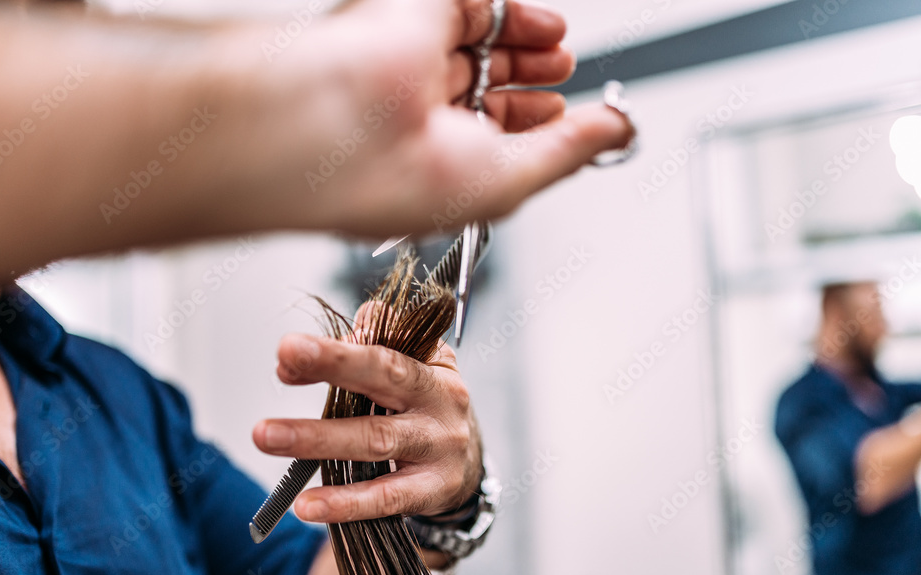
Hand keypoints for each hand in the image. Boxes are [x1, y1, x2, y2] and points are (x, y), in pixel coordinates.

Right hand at [215, 0, 633, 235]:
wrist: (332, 129)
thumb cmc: (392, 179)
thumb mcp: (509, 180)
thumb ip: (571, 151)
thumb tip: (619, 133)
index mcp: (432, 164)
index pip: (490, 139)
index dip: (534, 128)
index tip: (567, 121)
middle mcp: (418, 114)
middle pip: (489, 85)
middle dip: (533, 78)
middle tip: (565, 71)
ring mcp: (413, 62)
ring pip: (483, 41)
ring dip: (529, 42)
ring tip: (560, 48)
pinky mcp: (412, 16)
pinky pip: (473, 4)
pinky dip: (513, 12)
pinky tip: (542, 23)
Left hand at [252, 326, 481, 522]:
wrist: (468, 466)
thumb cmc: (426, 409)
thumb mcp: (416, 367)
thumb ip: (371, 345)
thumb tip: (322, 347)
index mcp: (431, 369)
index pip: (381, 352)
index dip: (336, 351)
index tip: (288, 350)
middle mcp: (439, 404)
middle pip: (384, 381)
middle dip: (332, 370)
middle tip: (282, 368)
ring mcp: (438, 450)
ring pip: (374, 441)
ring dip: (318, 438)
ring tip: (268, 436)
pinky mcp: (432, 492)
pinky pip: (385, 499)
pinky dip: (345, 503)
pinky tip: (307, 504)